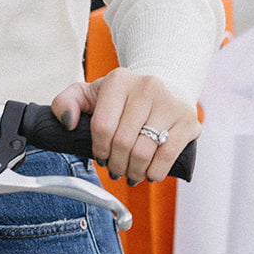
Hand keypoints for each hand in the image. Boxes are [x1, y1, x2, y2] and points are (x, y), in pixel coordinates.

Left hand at [51, 67, 199, 183]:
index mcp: (119, 80)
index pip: (102, 126)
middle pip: (122, 142)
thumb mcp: (90, 94)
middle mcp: (147, 86)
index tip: (101, 156)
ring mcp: (170, 103)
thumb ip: (66, 102)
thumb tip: (67, 121)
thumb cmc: (123, 99)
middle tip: (115, 169)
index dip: (99, 149)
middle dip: (115, 164)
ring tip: (130, 172)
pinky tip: (149, 173)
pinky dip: (155, 171)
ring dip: (133, 171)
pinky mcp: (188, 120)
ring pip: (144, 151)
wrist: (164, 90)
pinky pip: (168, 155)